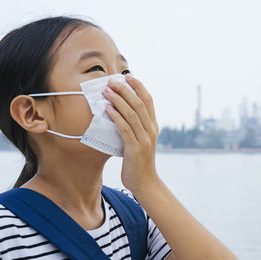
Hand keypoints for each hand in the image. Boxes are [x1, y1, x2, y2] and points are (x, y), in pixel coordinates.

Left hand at [103, 74, 160, 192]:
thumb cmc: (138, 161)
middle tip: (112, 80)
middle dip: (125, 90)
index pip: (148, 101)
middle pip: (139, 104)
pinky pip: (125, 128)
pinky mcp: (135, 148)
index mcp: (153, 126)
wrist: (145, 183)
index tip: (128, 76)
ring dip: (118, 100)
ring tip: (106, 91)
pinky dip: (116, 117)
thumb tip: (119, 112)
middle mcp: (151, 130)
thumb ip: (134, 127)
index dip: (139, 87)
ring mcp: (144, 139)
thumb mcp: (140, 141)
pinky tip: (108, 109)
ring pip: (132, 113)